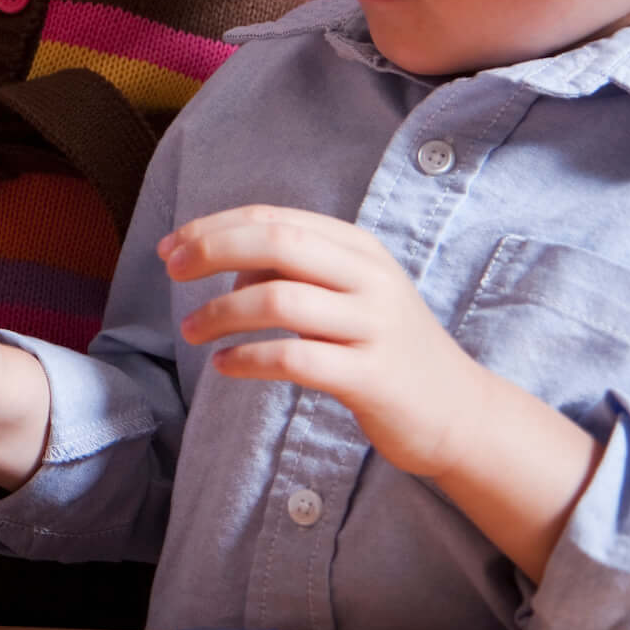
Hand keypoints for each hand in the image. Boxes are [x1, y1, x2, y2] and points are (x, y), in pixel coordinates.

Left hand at [166, 206, 489, 475]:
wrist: (460, 411)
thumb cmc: (385, 347)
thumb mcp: (348, 293)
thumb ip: (294, 270)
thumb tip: (225, 261)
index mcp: (359, 248)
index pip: (274, 219)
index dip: (213, 227)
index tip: (170, 247)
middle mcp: (370, 278)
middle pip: (276, 243)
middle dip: (211, 250)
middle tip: (171, 272)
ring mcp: (374, 327)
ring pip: (278, 299)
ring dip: (220, 313)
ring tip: (190, 331)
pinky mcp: (372, 378)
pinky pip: (294, 359)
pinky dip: (247, 358)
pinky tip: (224, 365)